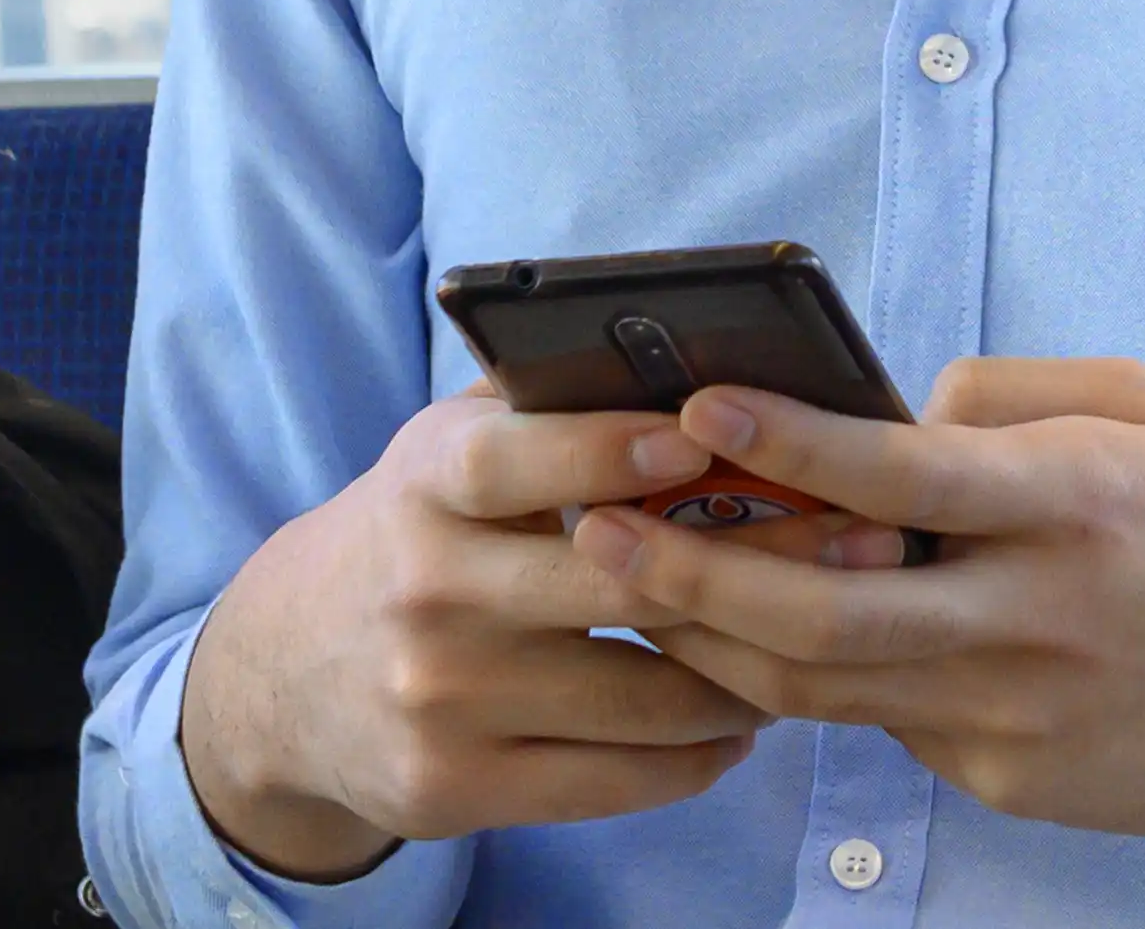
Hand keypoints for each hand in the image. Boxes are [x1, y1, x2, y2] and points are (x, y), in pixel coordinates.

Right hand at [178, 391, 783, 879]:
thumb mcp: (447, 453)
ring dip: (748, 675)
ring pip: (642, 698)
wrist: (284, 677)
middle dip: (756, 566)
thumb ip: (546, 409)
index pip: (514, 463)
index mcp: (424, 488)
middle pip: (612, 586)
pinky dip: (699, 755)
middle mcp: (426, 593)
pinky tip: (738, 724)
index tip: (700, 435)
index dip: (607, 449)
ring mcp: (440, 701)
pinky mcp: (454, 790)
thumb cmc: (418, 536)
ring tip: (811, 642)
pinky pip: (619, 781)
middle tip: (860, 549)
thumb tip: (699, 354)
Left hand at [572, 358, 1144, 844]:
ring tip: (634, 583)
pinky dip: (812, 680)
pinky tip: (756, 638)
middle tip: (595, 528)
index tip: (695, 407)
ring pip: (820, 688)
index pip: (895, 476)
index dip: (782, 444)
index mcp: (1078, 504)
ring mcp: (1017, 716)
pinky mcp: (1009, 781)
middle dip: (688, 572)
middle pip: (819, 611)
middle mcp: (1038, 618)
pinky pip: (882, 723)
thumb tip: (888, 420)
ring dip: (712, 640)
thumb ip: (1012, 399)